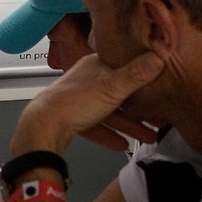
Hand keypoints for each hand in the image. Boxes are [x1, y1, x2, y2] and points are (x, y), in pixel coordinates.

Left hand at [11, 51, 164, 155]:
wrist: (44, 127)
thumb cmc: (73, 102)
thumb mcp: (112, 86)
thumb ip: (136, 74)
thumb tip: (158, 57)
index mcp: (95, 66)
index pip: (122, 64)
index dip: (141, 73)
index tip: (157, 81)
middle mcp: (87, 81)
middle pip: (119, 92)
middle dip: (139, 106)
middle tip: (157, 117)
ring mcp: (79, 100)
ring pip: (110, 112)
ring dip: (129, 125)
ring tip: (148, 136)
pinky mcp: (73, 119)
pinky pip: (96, 127)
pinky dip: (110, 135)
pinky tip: (122, 144)